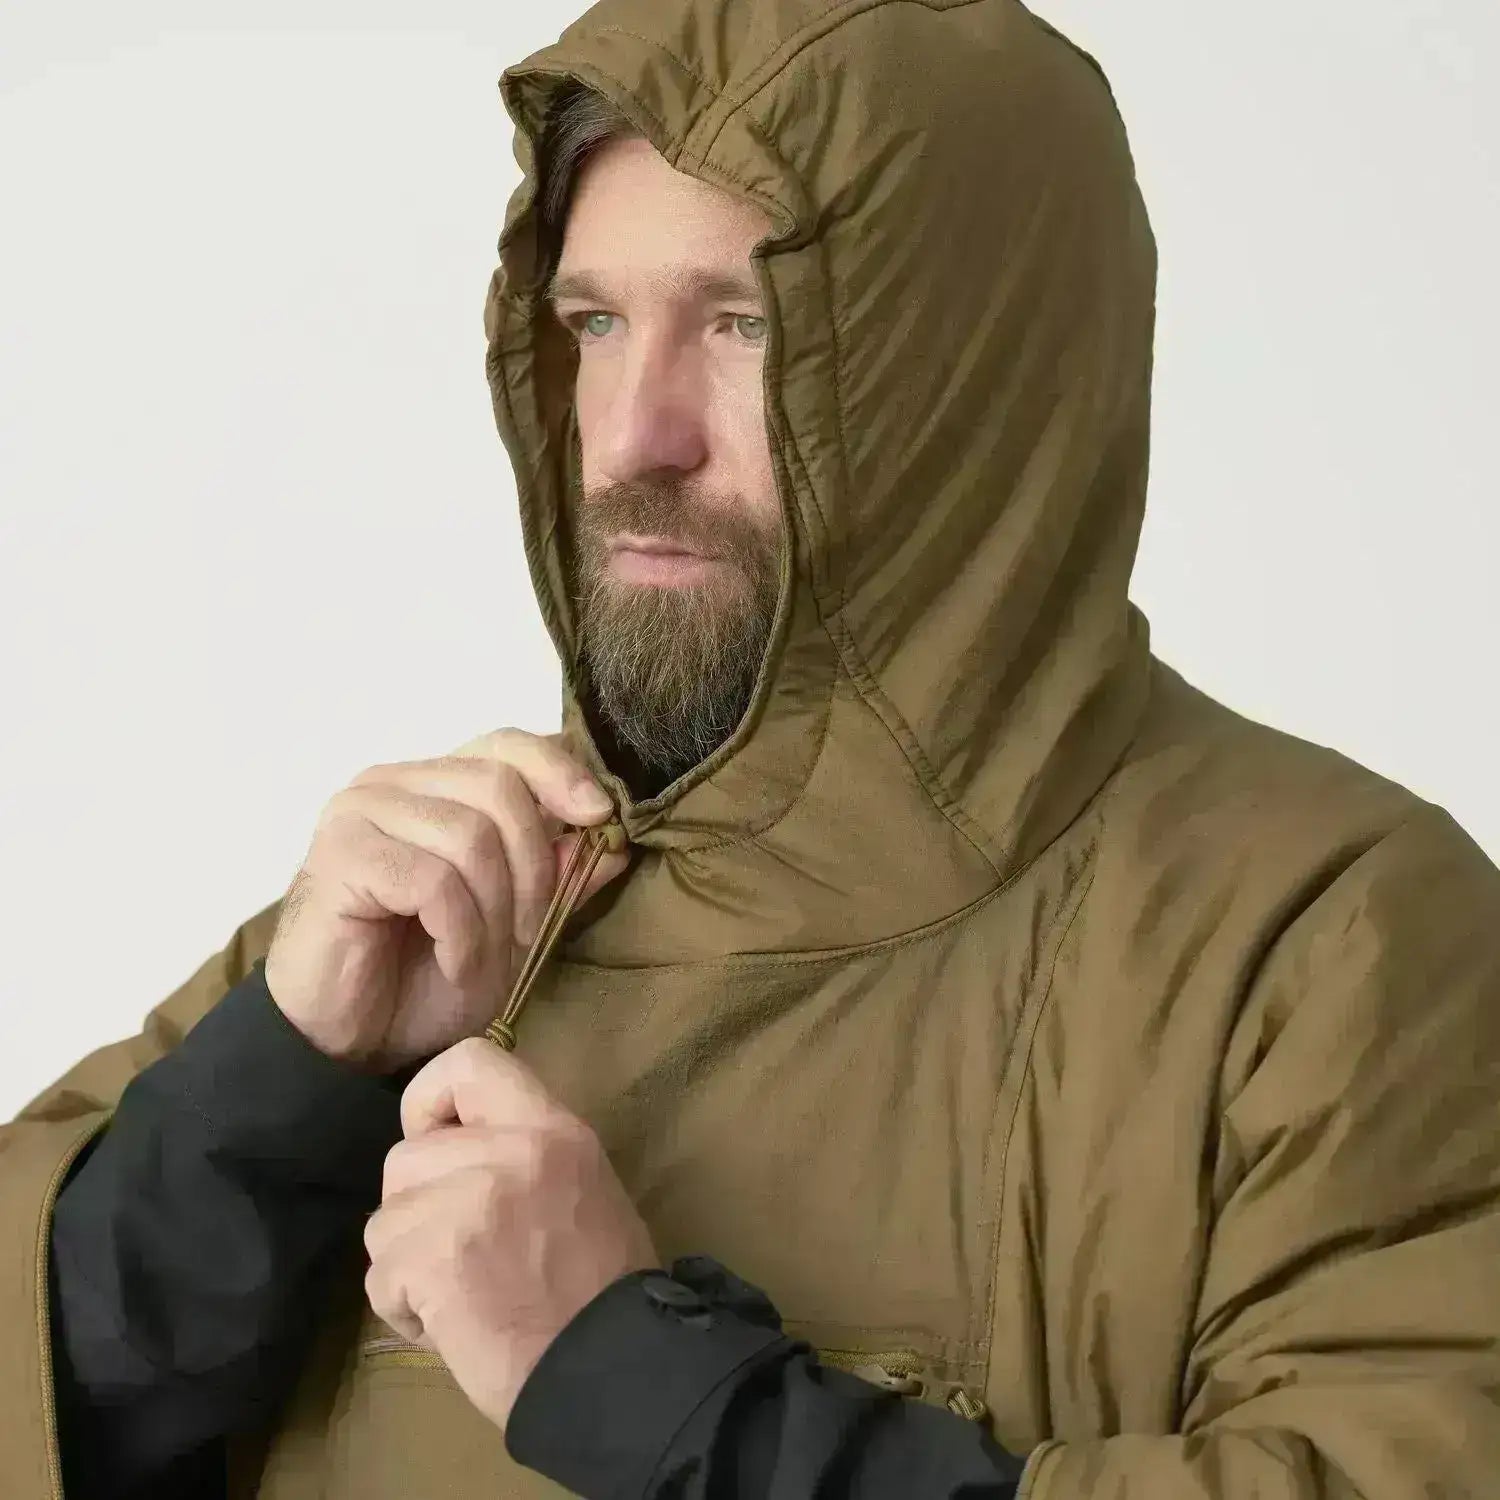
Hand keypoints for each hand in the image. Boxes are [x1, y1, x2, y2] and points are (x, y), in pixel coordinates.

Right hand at [263, 729, 630, 1073]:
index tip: (600, 817)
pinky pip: (433, 881)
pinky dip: (460, 932)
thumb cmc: (423, 980)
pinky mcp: (340, 855)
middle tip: (530, 934)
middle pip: (499, 787)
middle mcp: (393, 783)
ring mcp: (360, 813)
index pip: (507, 744)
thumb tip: (613, 835)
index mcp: (434, 785)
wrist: (346, 1042)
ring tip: (484, 959)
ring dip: (495, 913)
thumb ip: (560, 879)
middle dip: (534, 868)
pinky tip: (453, 963)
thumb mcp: (514, 929)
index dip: (560, 772)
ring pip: (470, 836)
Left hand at [363, 1037, 660, 1434]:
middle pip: (406, 1157)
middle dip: (418, 1210)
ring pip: (385, 1219)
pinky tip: (448, 1324)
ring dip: (408, 1263)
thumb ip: (522, 1151)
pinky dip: (402, 1307)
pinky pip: (381, 1273)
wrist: (613, 1365)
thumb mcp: (583, 1182)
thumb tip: (455, 1144)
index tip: (444, 1142)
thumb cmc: (603, 1284)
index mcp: (552, 1127)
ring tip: (458, 1293)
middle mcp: (510, 1150)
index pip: (468, 1061)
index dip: (432, 1101)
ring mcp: (468, 1202)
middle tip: (461, 1249)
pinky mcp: (434, 1258)